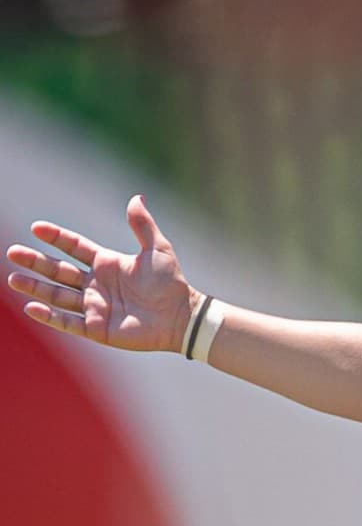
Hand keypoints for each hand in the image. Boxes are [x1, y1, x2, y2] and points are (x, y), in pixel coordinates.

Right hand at [5, 195, 195, 351]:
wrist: (181, 316)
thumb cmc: (172, 283)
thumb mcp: (158, 249)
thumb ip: (143, 226)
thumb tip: (136, 197)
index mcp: (107, 264)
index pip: (74, 248)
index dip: (57, 237)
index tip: (37, 228)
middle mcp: (96, 284)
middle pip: (59, 271)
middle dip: (36, 262)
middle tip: (13, 252)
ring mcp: (95, 306)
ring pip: (58, 295)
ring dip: (36, 287)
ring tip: (14, 279)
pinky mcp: (97, 328)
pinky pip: (68, 321)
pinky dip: (49, 316)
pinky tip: (31, 307)